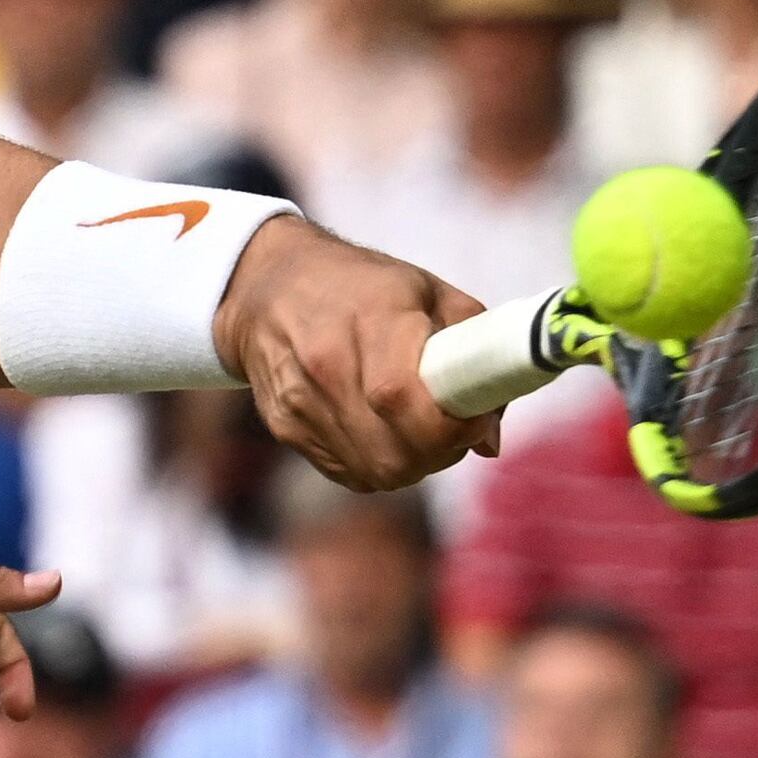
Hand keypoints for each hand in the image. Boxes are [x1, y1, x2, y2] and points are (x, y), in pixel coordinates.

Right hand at [218, 216, 501, 489]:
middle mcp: (325, 365)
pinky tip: (383, 432)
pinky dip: (377, 464)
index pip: (403, 399)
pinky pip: (348, 473)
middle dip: (437, 453)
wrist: (268, 287)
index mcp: (369, 319)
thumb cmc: (363, 285)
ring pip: (374, 472)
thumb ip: (474, 354)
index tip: (473, 420)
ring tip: (418, 429)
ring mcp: (300, 402)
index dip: (449, 427)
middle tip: (451, 430)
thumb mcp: (429, 293)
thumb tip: (489, 439)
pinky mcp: (285, 428)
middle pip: (393, 453)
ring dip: (411, 463)